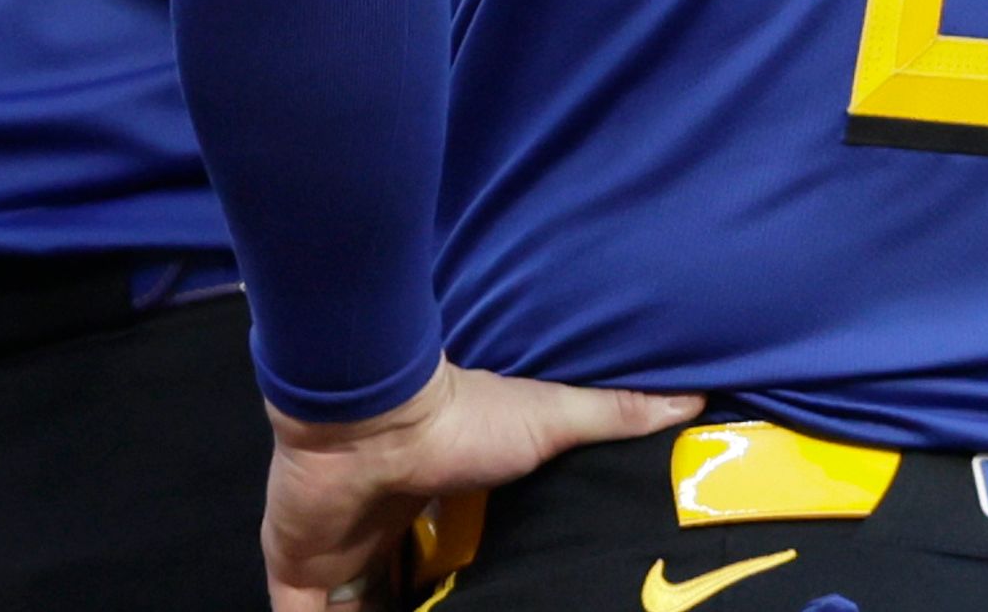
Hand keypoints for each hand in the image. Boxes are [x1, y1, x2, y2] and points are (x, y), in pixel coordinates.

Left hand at [260, 362, 696, 609]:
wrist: (375, 408)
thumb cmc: (459, 417)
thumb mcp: (550, 421)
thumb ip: (612, 415)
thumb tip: (691, 396)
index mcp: (420, 508)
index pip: (429, 564)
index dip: (449, 592)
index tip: (480, 605)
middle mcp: (371, 534)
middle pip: (386, 598)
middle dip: (413, 611)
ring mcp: (330, 553)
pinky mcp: (296, 568)